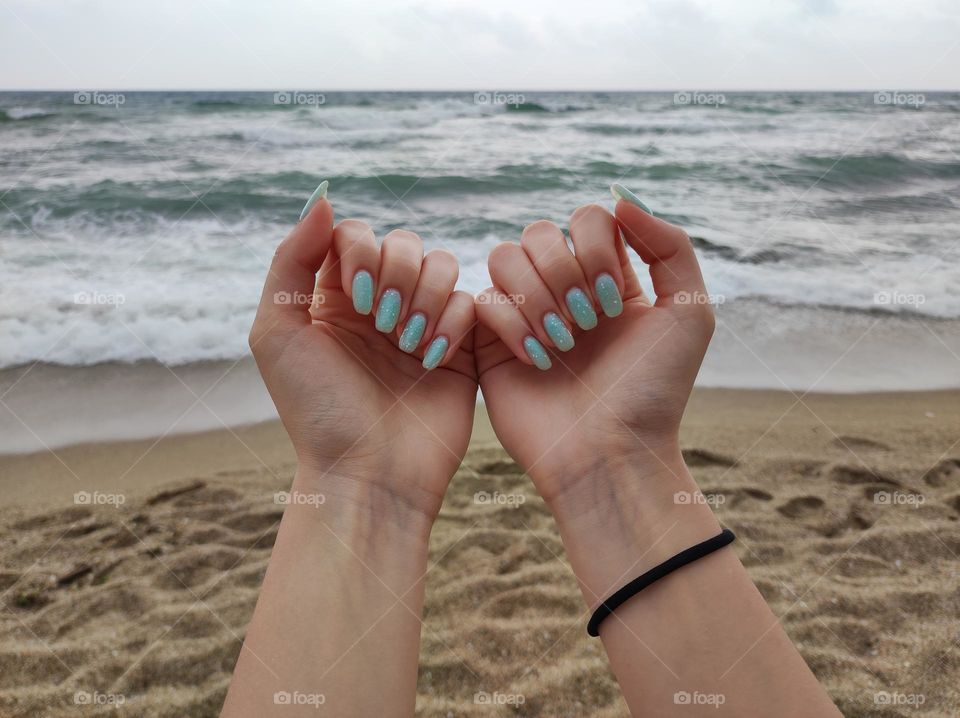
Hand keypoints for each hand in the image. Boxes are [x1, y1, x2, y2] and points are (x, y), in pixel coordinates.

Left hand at [250, 195, 477, 521]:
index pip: (354, 234)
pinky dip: (453, 324)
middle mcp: (377, 304)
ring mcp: (420, 324)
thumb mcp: (278, 334)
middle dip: (397, 276)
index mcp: (331, 297)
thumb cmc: (317, 410)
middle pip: (403, 243)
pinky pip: (470, 302)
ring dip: (426, 297)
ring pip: (442, 264)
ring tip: (409, 344)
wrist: (370, 473)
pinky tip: (434, 359)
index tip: (357, 297)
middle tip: (384, 325)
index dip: (362, 251)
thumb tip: (322, 197)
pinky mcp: (458, 346)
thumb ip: (291, 260)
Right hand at [475, 194, 715, 508]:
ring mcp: (526, 313)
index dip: (594, 245)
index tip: (612, 298)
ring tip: (561, 344)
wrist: (609, 455)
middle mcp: (565, 289)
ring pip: (504, 255)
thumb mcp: (689, 313)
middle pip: (540, 231)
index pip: (588, 218)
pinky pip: (481, 300)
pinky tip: (538, 361)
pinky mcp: (492, 342)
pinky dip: (511, 325)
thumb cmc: (653, 391)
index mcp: (610, 277)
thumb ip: (670, 245)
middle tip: (587, 325)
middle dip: (563, 274)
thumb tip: (620, 199)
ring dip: (536, 296)